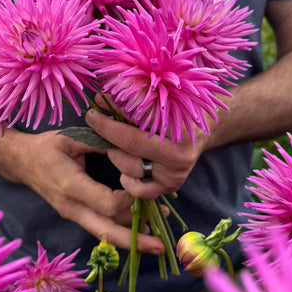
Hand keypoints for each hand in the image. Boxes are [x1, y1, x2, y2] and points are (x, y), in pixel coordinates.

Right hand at [13, 129, 165, 254]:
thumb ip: (99, 143)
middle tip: (160, 247)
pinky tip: (139, 230)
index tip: (146, 190)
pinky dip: (121, 231)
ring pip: (105, 234)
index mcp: (70, 186)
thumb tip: (128, 147)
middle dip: (135, 241)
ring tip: (157, 242)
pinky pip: (100, 228)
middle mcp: (72, 207)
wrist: (21, 162)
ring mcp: (74, 214)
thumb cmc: (46, 147)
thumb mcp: (70, 139)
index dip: (129, 201)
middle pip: (107, 231)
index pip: (106, 204)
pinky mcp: (77, 216)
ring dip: (132, 239)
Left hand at [85, 109, 205, 199]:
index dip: (108, 123)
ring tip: (118, 145)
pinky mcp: (170, 187)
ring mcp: (175, 175)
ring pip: (130, 169)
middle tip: (102, 128)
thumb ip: (129, 102)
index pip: (133, 129)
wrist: (200, 130)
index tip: (91, 115)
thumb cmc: (176, 110)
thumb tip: (100, 100)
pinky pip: (139, 190)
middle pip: (129, 150)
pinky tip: (129, 166)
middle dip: (109, 138)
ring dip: (117, 156)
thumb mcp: (157, 101)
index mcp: (178, 130)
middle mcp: (179, 156)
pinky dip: (128, 179)